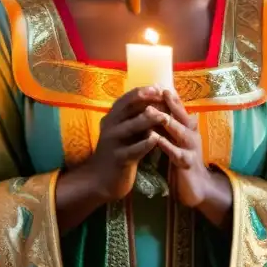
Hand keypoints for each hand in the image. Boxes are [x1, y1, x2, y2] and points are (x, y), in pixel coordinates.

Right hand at [79, 86, 164, 203]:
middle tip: (165, 97)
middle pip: (128, 108)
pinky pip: (133, 149)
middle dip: (148, 101)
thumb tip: (156, 99)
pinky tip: (156, 139)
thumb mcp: (123, 131)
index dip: (143, 92)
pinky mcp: (119, 159)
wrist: (101, 179)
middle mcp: (110, 126)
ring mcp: (112, 142)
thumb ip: (135, 117)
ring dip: (148, 120)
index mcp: (112, 117)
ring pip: (131, 126)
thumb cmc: (118, 150)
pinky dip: (145, 143)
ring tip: (164, 116)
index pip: (127, 99)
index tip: (159, 87)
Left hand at [157, 90, 234, 226]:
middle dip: (172, 104)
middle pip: (183, 116)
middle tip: (161, 91)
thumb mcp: (176, 138)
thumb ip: (168, 123)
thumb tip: (154, 104)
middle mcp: (191, 134)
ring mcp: (191, 149)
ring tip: (157, 113)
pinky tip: (158, 141)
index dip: (170, 96)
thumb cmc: (183, 158)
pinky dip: (168, 146)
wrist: (197, 186)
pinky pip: (177, 154)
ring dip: (169, 122)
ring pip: (182, 132)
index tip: (158, 83)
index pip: (179, 108)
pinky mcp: (187, 165)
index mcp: (187, 127)